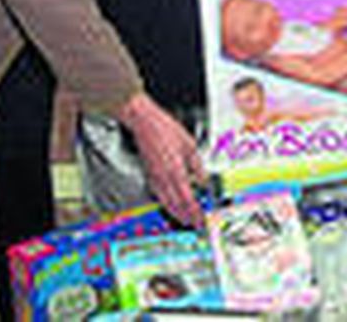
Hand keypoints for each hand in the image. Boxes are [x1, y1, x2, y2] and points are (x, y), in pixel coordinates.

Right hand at [116, 93, 205, 226]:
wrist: (143, 122)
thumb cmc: (164, 128)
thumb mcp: (190, 144)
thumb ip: (197, 165)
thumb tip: (203, 179)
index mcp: (176, 171)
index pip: (187, 199)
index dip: (195, 212)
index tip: (201, 219)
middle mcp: (164, 178)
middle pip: (176, 204)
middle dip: (186, 216)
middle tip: (194, 224)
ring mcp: (155, 177)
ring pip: (166, 201)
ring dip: (175, 212)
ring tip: (183, 218)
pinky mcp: (149, 173)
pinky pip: (158, 194)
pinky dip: (165, 203)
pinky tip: (169, 204)